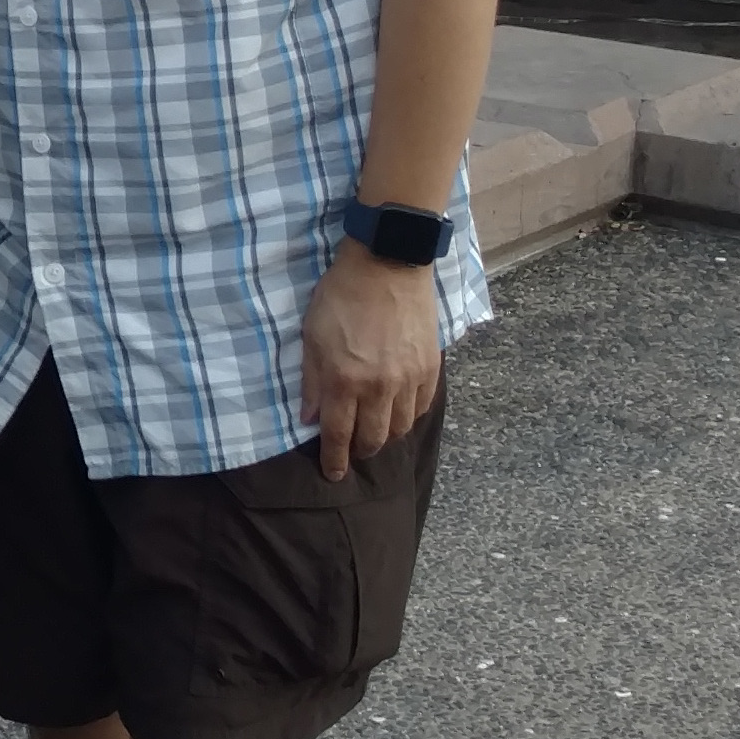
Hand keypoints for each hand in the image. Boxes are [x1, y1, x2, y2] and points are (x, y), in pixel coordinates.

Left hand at [298, 242, 441, 478]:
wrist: (387, 265)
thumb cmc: (341, 295)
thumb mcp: (312, 333)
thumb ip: (311, 380)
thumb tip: (309, 418)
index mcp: (344, 379)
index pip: (338, 434)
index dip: (334, 459)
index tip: (332, 474)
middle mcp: (379, 387)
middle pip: (373, 439)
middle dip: (361, 452)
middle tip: (353, 453)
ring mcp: (408, 380)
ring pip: (400, 428)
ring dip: (385, 437)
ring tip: (374, 433)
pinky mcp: (430, 369)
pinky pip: (421, 408)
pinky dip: (408, 417)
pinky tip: (397, 412)